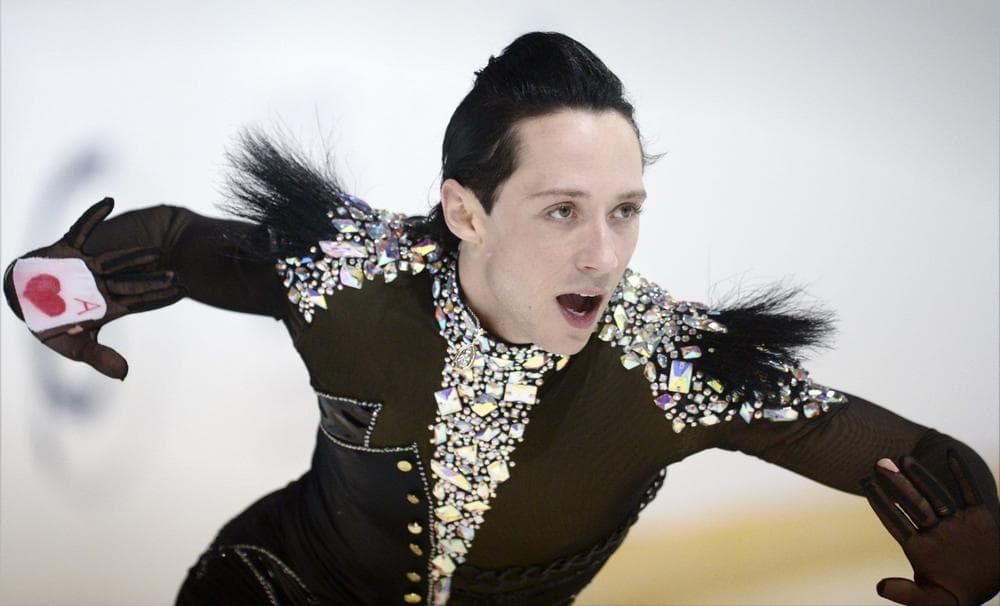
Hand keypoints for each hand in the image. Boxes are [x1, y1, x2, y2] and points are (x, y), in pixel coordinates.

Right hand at [3, 198, 181, 378]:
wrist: (19, 301)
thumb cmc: (48, 325)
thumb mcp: (73, 346)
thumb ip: (99, 358)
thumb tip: (125, 374)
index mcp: (106, 304)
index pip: (139, 301)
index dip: (159, 297)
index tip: (183, 292)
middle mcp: (101, 283)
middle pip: (132, 280)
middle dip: (153, 279)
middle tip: (178, 275)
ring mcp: (87, 266)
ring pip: (115, 258)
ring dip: (133, 255)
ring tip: (157, 251)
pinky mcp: (68, 249)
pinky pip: (81, 228)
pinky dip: (93, 215)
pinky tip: (109, 201)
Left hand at [862, 452, 999, 605]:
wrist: (994, 586)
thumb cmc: (957, 597)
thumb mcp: (932, 600)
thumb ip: (906, 593)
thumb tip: (880, 587)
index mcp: (920, 546)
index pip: (895, 521)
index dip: (880, 502)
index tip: (864, 482)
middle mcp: (936, 529)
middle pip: (913, 503)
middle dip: (896, 484)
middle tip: (879, 462)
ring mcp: (956, 521)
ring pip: (936, 494)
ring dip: (922, 476)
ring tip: (904, 458)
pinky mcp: (980, 517)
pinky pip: (969, 491)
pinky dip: (961, 473)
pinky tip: (950, 452)